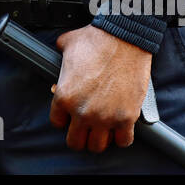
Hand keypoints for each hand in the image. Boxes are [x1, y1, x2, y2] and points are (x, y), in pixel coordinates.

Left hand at [49, 25, 152, 152]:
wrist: (124, 37)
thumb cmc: (97, 39)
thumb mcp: (66, 45)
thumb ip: (59, 57)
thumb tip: (57, 56)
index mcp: (64, 96)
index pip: (57, 122)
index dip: (63, 118)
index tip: (69, 115)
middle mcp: (82, 111)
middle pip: (75, 142)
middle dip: (79, 135)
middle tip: (84, 127)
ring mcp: (105, 117)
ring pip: (98, 146)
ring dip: (99, 138)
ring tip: (102, 130)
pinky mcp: (127, 117)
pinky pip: (123, 141)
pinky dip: (122, 137)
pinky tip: (120, 128)